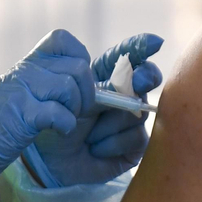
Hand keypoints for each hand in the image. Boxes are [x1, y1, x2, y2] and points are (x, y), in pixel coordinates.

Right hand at [0, 29, 94, 189]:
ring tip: (65, 120)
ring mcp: (22, 92)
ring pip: (70, 88)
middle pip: (77, 68)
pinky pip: (58, 113)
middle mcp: (25, 71)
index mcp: (28, 62)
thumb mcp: (23, 88)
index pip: (62, 39)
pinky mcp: (21, 116)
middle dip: (86, 92)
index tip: (76, 80)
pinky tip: (59, 131)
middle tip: (76, 109)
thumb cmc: (1, 120)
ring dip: (76, 109)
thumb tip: (90, 83)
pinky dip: (66, 125)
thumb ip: (50, 78)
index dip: (79, 57)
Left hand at [24, 33, 164, 187]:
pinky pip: (134, 137)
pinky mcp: (135, 145)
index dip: (142, 46)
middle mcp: (125, 94)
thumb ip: (100, 84)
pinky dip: (110, 143)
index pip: (129, 55)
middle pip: (147, 78)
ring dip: (108, 123)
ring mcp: (132, 119)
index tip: (155, 42)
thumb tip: (130, 77)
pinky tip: (95, 148)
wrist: (45, 160)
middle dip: (144, 78)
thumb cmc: (54, 122)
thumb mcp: (72, 97)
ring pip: (137, 111)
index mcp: (107, 76)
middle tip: (137, 82)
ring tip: (87, 134)